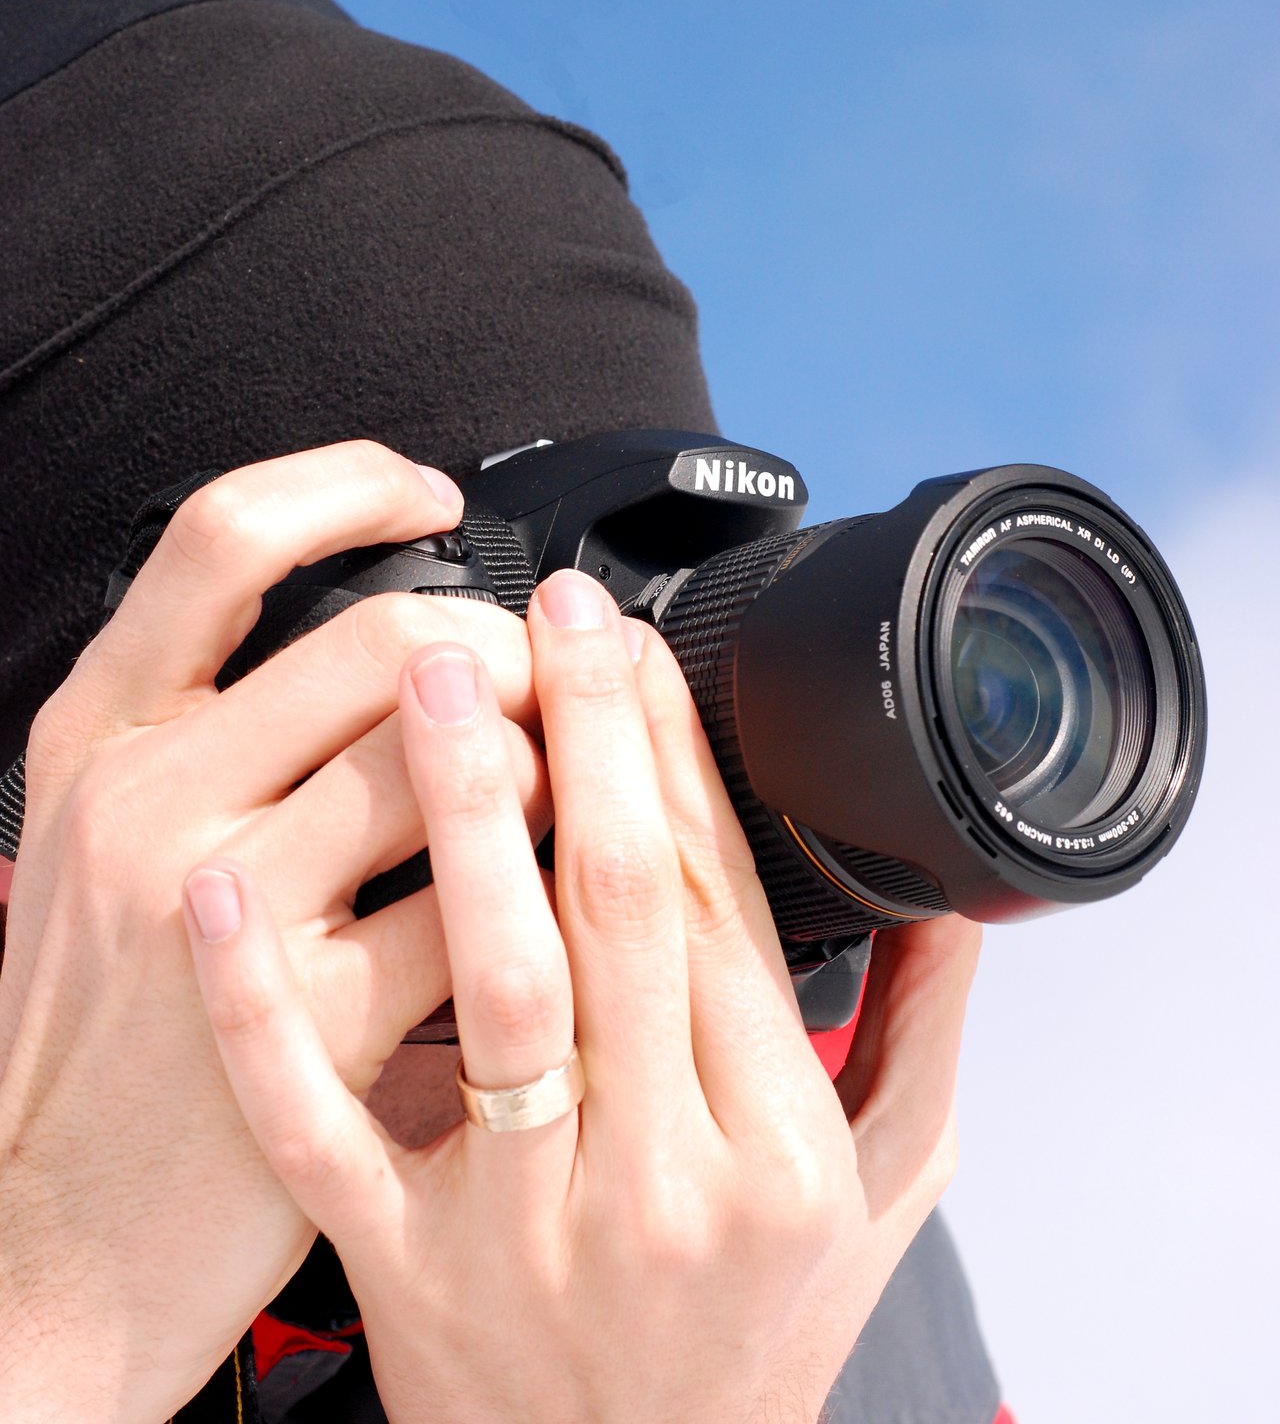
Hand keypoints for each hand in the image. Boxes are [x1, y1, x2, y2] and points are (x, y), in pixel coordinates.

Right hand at [0, 442, 542, 1421]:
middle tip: (552, 672)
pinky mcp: (308, 1021)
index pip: (219, 540)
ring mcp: (220, 910)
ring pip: (446, 763)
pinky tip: (559, 896)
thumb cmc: (101, 1030)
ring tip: (578, 769)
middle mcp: (146, 800)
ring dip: (547, 755)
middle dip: (503, 644)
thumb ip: (207, 734)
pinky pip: (469, 912)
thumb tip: (389, 640)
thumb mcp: (99, 846)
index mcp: (97, 737)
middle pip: (381, 639)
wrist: (53, 1236)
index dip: (343, 487)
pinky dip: (536, 890)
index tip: (429, 496)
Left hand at [184, 566, 980, 1423]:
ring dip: (467, 819)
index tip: (638, 645)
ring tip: (434, 679)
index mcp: (771, 1147)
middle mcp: (654, 1180)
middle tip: (549, 607)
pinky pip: (321, 1126)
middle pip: (623, 912)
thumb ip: (920, 1039)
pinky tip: (233, 894)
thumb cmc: (750, 1351)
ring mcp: (519, 1224)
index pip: (723, 904)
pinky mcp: (399, 1266)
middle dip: (590, 736)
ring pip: (495, 990)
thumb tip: (950, 902)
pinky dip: (267, 1008)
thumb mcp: (879, 1206)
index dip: (679, 755)